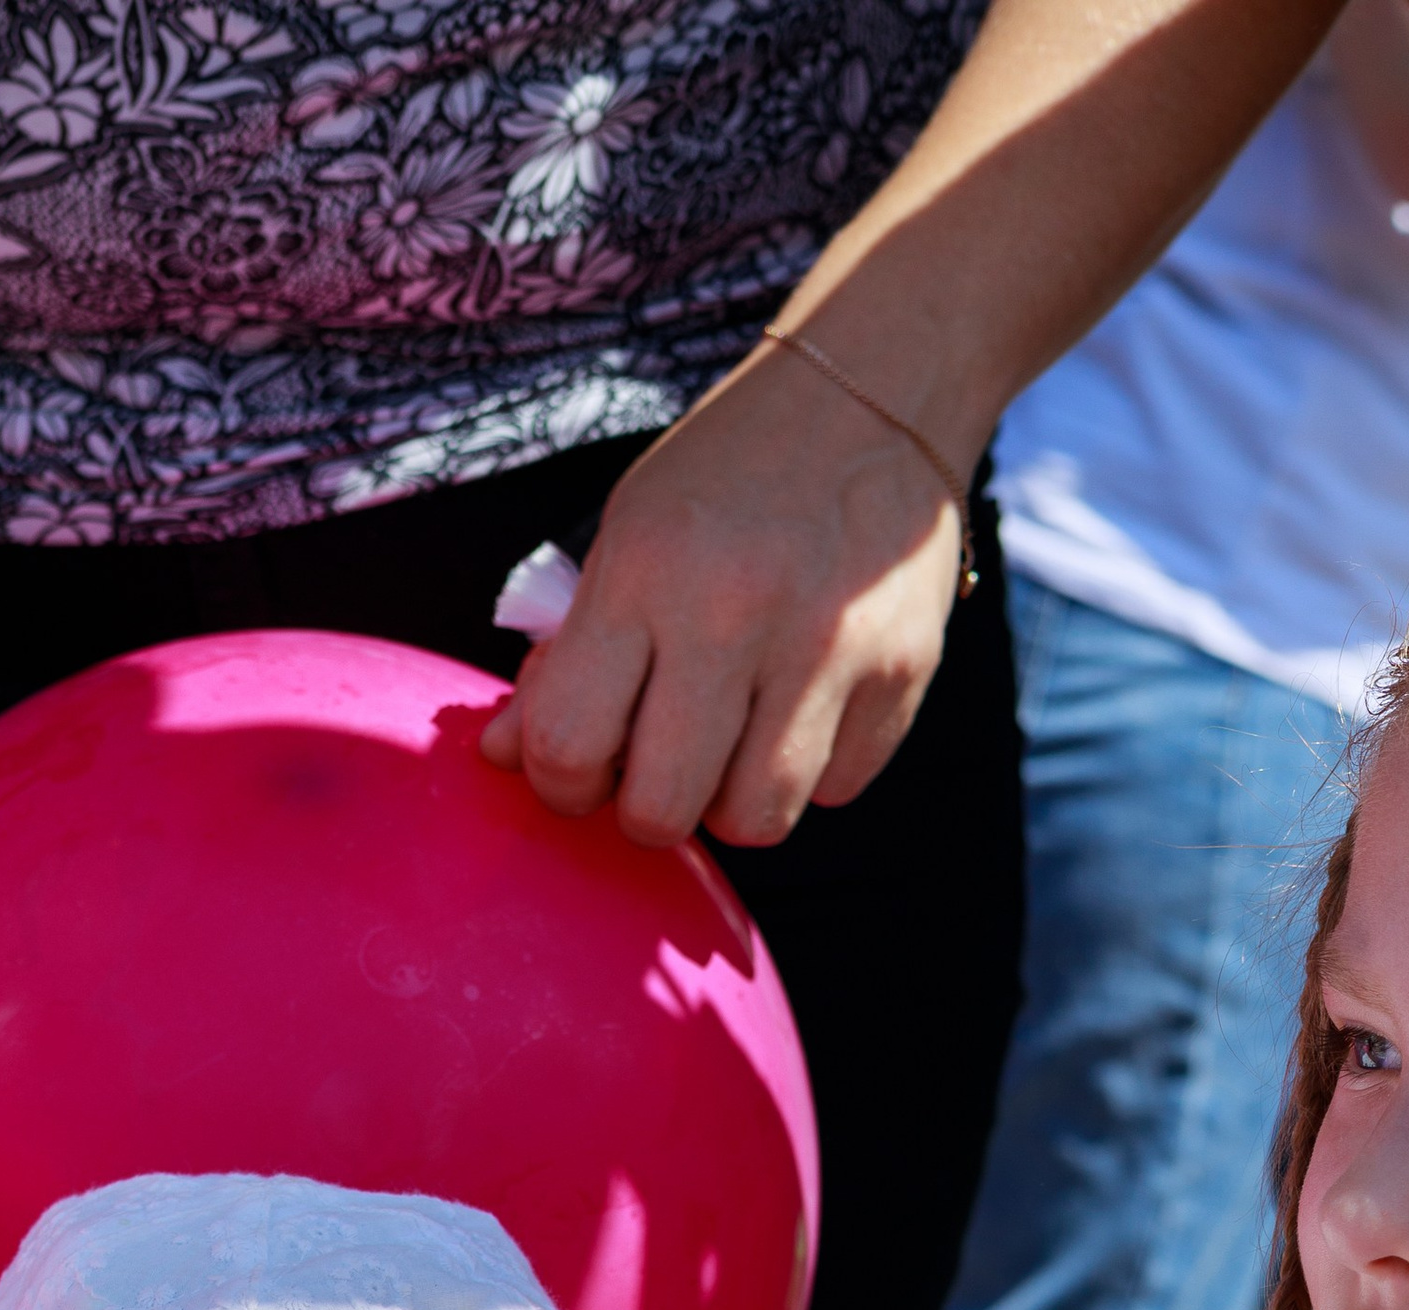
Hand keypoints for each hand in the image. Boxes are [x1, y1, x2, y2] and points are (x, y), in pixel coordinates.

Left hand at [480, 355, 964, 849]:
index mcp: (646, 571)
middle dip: (650, 809)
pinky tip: (806, 704)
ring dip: (734, 801)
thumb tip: (503, 757)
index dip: (564, 782)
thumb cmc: (730, 477)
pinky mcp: (905, 669)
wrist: (875, 388)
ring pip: (757, 822)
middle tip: (662, 762)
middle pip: (663, 812)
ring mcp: (830, 647)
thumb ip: (566, 656)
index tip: (588, 759)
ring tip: (737, 739)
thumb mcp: (627, 538)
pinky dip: (813, 770)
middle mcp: (736, 612)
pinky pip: (837, 791)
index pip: (568, 744)